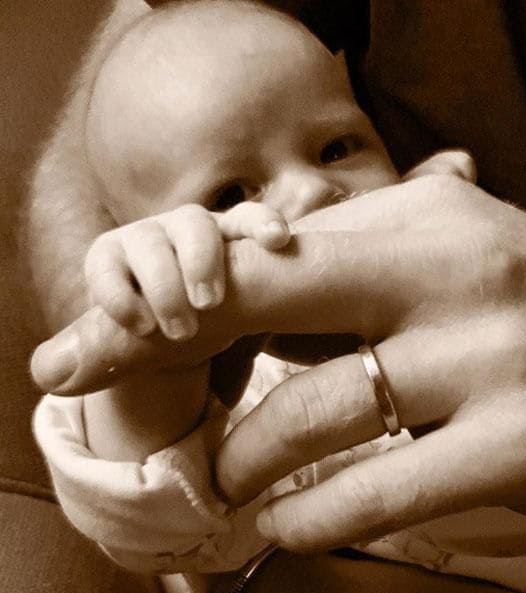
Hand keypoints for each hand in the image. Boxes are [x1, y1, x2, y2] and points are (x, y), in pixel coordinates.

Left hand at [31, 176, 525, 547]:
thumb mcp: (471, 268)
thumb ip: (374, 273)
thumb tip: (270, 290)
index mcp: (434, 222)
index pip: (276, 250)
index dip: (181, 289)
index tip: (103, 328)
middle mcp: (454, 274)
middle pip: (271, 296)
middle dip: (159, 338)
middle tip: (78, 377)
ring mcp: (491, 356)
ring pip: (319, 409)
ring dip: (247, 456)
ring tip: (214, 485)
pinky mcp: (524, 438)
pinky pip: (383, 483)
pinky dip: (318, 512)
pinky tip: (282, 528)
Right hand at [85, 202, 289, 340]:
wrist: (162, 334)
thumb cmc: (215, 320)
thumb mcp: (245, 313)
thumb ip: (268, 308)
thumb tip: (314, 321)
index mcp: (229, 236)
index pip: (248, 219)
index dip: (263, 224)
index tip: (279, 242)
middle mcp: (187, 228)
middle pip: (195, 225)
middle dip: (202, 262)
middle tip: (210, 305)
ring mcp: (145, 237)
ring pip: (150, 244)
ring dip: (165, 287)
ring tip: (180, 329)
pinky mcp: (106, 256)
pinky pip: (105, 268)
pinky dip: (120, 297)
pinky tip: (139, 325)